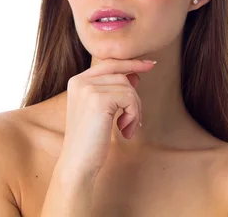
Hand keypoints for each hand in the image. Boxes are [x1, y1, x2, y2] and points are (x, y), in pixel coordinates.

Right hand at [58, 58, 155, 178]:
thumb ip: (114, 90)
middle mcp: (80, 81)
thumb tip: (135, 74)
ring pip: (128, 88)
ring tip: (127, 128)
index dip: (131, 63)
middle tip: (132, 121)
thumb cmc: (91, 140)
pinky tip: (124, 130)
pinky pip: (129, 98)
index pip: (109, 63)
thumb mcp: (102, 110)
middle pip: (122, 76)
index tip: (150, 64)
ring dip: (134, 109)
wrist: (78, 163)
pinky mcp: (98, 100)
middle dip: (133, 99)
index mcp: (77, 81)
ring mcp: (88, 89)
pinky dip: (133, 115)